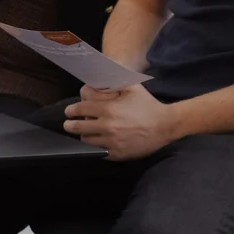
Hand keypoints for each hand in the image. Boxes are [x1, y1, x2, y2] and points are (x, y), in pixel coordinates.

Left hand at [63, 84, 180, 160]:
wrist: (166, 125)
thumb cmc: (147, 105)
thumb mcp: (131, 87)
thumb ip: (112, 82)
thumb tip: (95, 79)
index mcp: (109, 109)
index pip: (80, 109)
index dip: (72, 110)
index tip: (69, 111)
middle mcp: (108, 126)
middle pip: (78, 127)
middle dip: (70, 125)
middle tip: (68, 124)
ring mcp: (113, 142)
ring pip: (87, 141)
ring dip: (83, 136)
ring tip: (83, 133)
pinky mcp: (118, 154)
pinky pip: (98, 152)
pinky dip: (95, 148)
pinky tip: (96, 143)